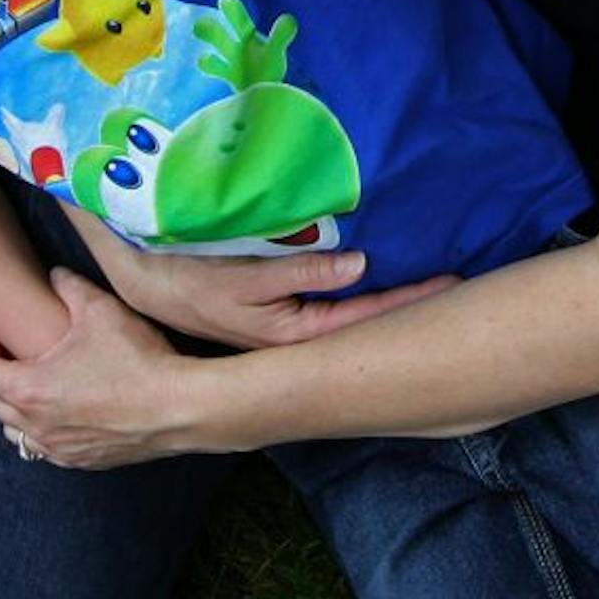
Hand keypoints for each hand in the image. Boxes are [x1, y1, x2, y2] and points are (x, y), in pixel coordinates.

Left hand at [0, 268, 195, 468]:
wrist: (176, 407)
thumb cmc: (135, 360)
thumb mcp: (100, 309)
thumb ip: (70, 287)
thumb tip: (55, 276)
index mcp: (28, 389)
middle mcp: (35, 426)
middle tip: (19, 351)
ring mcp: (57, 449)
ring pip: (16, 433)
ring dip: (18, 409)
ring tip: (41, 384)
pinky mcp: (82, 462)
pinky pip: (47, 449)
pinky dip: (46, 430)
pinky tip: (69, 411)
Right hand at [81, 220, 457, 348]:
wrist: (142, 277)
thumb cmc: (189, 278)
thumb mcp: (244, 277)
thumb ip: (303, 273)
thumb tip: (360, 264)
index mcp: (294, 334)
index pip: (365, 319)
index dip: (408, 299)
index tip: (451, 280)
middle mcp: (298, 333)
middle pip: (366, 319)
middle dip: (407, 301)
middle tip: (456, 279)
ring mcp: (290, 320)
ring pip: (351, 310)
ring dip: (386, 292)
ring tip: (431, 275)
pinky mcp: (280, 305)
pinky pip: (332, 298)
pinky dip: (359, 285)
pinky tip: (379, 270)